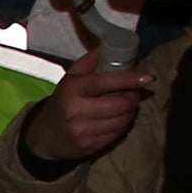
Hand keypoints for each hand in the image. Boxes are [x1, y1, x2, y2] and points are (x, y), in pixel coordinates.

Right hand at [30, 43, 152, 163]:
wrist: (43, 136)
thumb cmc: (63, 101)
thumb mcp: (71, 78)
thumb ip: (92, 61)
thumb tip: (114, 45)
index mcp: (72, 89)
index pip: (107, 82)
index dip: (131, 79)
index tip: (148, 78)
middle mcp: (75, 111)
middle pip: (121, 104)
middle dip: (133, 98)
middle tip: (132, 93)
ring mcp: (82, 131)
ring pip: (123, 120)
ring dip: (130, 112)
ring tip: (125, 106)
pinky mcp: (88, 147)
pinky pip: (117, 134)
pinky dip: (122, 126)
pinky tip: (116, 120)